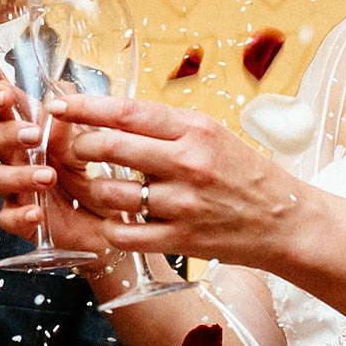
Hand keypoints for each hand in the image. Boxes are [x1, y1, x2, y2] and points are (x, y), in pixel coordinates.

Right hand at [0, 84, 118, 267]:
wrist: (113, 214)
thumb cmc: (93, 170)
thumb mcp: (88, 139)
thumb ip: (72, 119)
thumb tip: (59, 98)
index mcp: (26, 131)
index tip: (6, 95)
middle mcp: (14, 157)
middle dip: (5, 134)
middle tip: (33, 136)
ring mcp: (15, 188)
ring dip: (18, 175)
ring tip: (48, 177)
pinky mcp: (21, 219)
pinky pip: (7, 218)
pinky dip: (20, 215)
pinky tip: (37, 212)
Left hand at [39, 92, 309, 269]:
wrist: (286, 221)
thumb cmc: (245, 174)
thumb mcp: (212, 135)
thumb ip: (166, 126)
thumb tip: (112, 112)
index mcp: (195, 129)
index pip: (126, 112)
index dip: (84, 107)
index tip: (58, 105)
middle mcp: (188, 163)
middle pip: (110, 147)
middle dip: (78, 146)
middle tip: (71, 148)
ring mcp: (183, 203)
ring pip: (110, 193)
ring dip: (91, 189)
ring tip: (93, 186)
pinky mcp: (182, 239)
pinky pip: (124, 234)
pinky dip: (109, 227)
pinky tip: (112, 221)